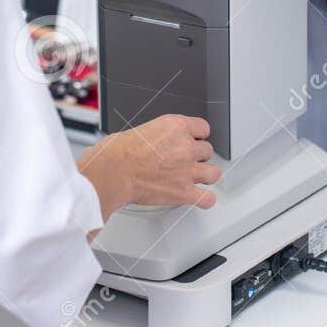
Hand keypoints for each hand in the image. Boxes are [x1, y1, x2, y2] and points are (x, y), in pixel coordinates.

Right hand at [78, 114, 219, 220]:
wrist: (113, 172)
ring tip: (197, 177)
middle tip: (184, 161)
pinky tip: (199, 197)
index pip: (203, 128)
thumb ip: (159, 136)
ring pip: (214, 173)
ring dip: (206, 175)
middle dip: (197, 156)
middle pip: (207, 150)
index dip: (197, 136)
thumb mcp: (141, 129)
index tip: (193, 140)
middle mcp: (186, 147)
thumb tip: (158, 142)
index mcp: (176, 127)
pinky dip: (205, 200)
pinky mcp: (184, 192)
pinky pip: (208, 198)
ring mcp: (187, 170)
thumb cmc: (118, 152)